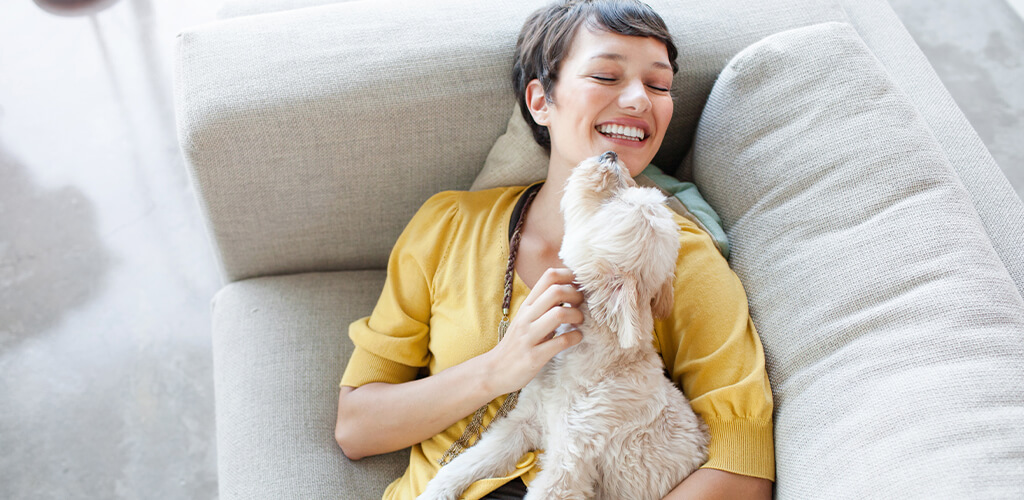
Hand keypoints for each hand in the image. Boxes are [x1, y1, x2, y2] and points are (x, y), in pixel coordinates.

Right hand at [483, 268, 584, 395]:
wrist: (494, 371)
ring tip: (579, 322)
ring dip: (577, 316)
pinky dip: (575, 337)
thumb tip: (570, 291)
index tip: (581, 285)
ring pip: (559, 314)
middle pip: (556, 291)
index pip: (548, 276)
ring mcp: (529, 337)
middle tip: (582, 305)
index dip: (570, 275)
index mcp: (527, 305)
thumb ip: (544, 305)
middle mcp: (527, 317)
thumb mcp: (527, 319)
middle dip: (576, 295)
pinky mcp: (534, 356)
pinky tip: (577, 338)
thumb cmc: (516, 344)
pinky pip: (561, 342)